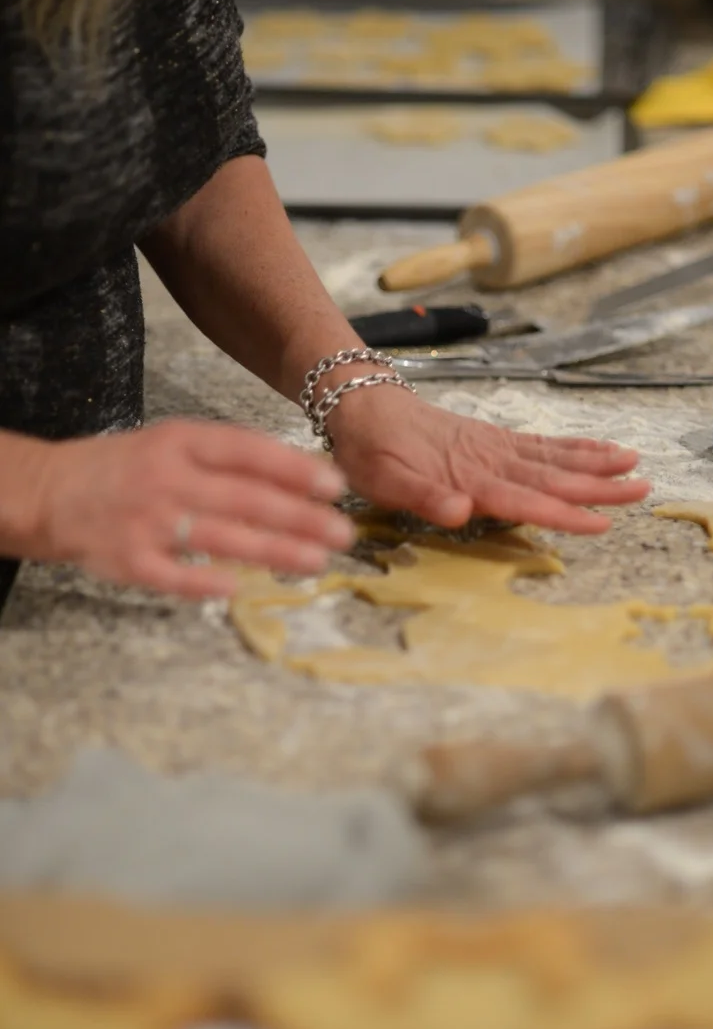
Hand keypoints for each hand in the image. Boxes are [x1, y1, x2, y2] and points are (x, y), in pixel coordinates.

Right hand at [36, 420, 354, 597]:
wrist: (55, 491)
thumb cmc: (131, 468)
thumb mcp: (176, 444)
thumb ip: (231, 458)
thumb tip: (304, 475)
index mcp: (181, 442)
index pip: (247, 452)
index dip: (294, 469)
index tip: (335, 486)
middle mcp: (166, 477)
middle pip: (244, 498)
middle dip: (300, 517)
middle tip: (342, 533)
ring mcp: (147, 520)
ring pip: (220, 537)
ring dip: (273, 550)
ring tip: (316, 561)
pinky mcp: (128, 561)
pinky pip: (172, 574)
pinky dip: (204, 581)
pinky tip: (239, 587)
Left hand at [332, 388, 649, 533]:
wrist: (362, 404)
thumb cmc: (371, 450)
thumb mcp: (384, 480)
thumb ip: (424, 496)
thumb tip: (461, 512)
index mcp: (469, 478)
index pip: (525, 500)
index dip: (564, 513)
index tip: (601, 522)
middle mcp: (491, 461)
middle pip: (554, 477)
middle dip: (599, 486)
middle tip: (643, 490)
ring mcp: (496, 447)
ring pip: (555, 458)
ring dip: (596, 464)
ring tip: (636, 468)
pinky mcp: (495, 438)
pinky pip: (543, 444)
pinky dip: (575, 447)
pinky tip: (601, 450)